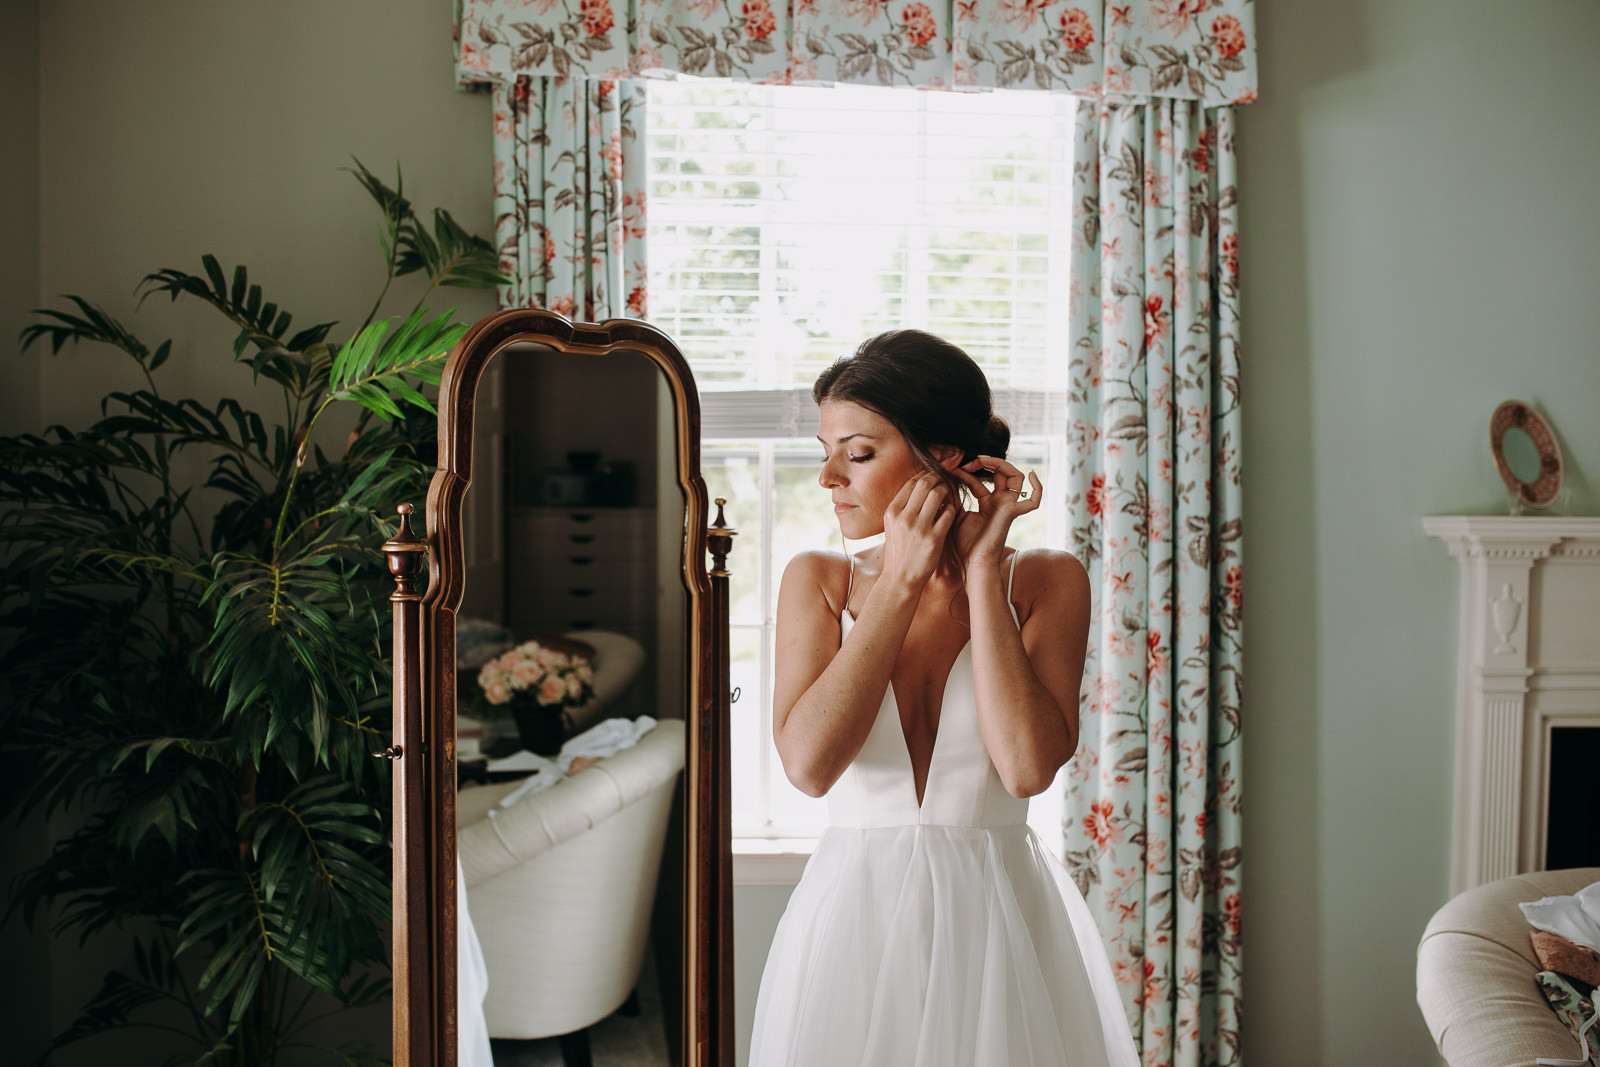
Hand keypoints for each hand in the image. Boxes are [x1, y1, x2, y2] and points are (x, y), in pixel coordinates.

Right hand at [878, 471, 956, 590]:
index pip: (911, 482)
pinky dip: (952, 509)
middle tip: (944, 482)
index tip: (934, 477)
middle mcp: (904, 517)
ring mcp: (919, 528)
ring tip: (949, 495)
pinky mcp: (934, 539)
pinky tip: (950, 512)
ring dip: (947, 491)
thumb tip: (919, 486)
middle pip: (925, 483)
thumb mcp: (892, 526)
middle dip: (938, 479)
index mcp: (892, 512)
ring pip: (938, 494)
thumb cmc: (898, 552)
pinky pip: (948, 513)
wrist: (900, 579)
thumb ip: (903, 507)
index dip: (925, 475)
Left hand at [952, 455, 1040, 571]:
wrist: (972, 562)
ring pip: (1016, 477)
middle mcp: (1000, 503)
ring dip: (1000, 464)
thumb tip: (945, 475)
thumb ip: (954, 494)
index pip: (981, 479)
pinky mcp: (1013, 513)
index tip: (951, 468)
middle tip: (968, 461)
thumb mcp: (955, 512)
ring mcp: (1009, 507)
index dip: (968, 471)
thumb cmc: (963, 544)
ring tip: (982, 461)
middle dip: (986, 462)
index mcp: (987, 503)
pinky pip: (1033, 501)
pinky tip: (1032, 474)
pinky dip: (1038, 488)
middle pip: (1002, 473)